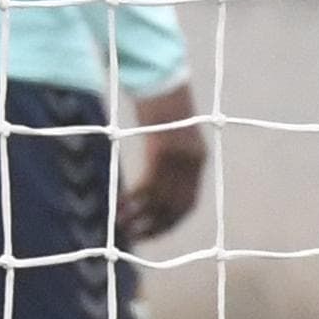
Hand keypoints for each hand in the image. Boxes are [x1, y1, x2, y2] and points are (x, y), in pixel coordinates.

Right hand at [118, 83, 208, 243]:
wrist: (162, 81)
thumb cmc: (161, 105)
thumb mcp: (169, 134)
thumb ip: (165, 156)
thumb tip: (150, 182)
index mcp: (197, 159)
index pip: (188, 203)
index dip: (171, 222)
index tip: (153, 234)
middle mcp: (191, 162)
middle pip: (175, 206)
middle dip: (155, 226)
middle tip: (135, 237)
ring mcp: (178, 158)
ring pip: (160, 200)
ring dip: (141, 217)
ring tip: (123, 227)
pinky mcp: (162, 151)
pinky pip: (147, 185)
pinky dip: (134, 200)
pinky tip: (121, 207)